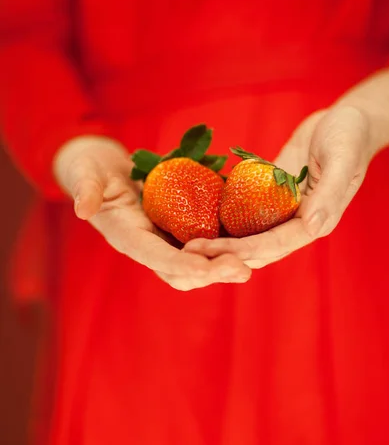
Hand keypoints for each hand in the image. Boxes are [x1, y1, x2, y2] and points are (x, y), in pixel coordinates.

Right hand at [53, 136, 251, 289]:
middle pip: (180, 271)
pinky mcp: (179, 230)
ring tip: (249, 266)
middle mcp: (149, 245)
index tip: (204, 269)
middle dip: (209, 274)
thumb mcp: (85, 174)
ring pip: (195, 265)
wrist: (102, 172)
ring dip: (220, 268)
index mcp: (127, 236)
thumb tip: (82, 210)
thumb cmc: (91, 170)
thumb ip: (86, 189)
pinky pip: (203, 245)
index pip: (154, 256)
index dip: (178, 264)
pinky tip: (250, 243)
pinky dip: (223, 248)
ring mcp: (165, 240)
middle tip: (241, 270)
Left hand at [184, 104, 373, 268]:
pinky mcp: (272, 194)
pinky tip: (198, 213)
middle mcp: (298, 221)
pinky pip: (246, 210)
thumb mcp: (342, 159)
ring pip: (249, 233)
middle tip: (188, 251)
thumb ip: (329, 194)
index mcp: (317, 220)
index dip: (241, 250)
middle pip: (257, 246)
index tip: (210, 253)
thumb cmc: (350, 135)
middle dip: (224, 252)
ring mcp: (284, 209)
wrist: (347, 119)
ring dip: (222, 239)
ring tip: (188, 241)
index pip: (274, 244)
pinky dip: (226, 216)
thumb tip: (312, 227)